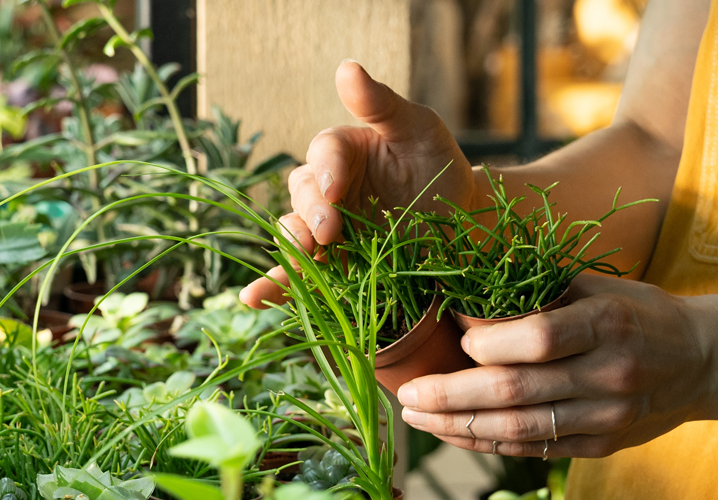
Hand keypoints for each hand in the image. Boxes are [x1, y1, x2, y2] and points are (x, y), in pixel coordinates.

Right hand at [239, 60, 475, 308]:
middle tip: (328, 231)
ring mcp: (328, 230)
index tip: (337, 189)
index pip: (323, 153)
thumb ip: (380, 103)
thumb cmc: (439, 164)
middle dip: (311, 211)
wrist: (464, 221)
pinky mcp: (334, 266)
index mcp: (342, 151)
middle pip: (302, 194)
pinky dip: (274, 287)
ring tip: (296, 257)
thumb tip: (347, 67)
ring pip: (294, 233)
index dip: (326, 170)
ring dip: (290, 246)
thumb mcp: (418, 127)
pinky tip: (253, 297)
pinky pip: (299, 276)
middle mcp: (326, 189)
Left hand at [396, 275, 717, 457]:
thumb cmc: (641, 313)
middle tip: (408, 395)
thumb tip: (468, 306)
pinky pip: (535, 448)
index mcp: (609, 324)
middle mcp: (609, 375)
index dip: (489, 345)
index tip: (456, 340)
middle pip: (517, 391)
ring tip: (419, 418)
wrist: (706, 361)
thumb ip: (542, 296)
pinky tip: (456, 432)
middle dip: (452, 395)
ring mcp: (607, 417)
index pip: (539, 339)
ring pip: (520, 429)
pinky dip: (490, 442)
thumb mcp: (601, 287)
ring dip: (460, 426)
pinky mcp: (602, 445)